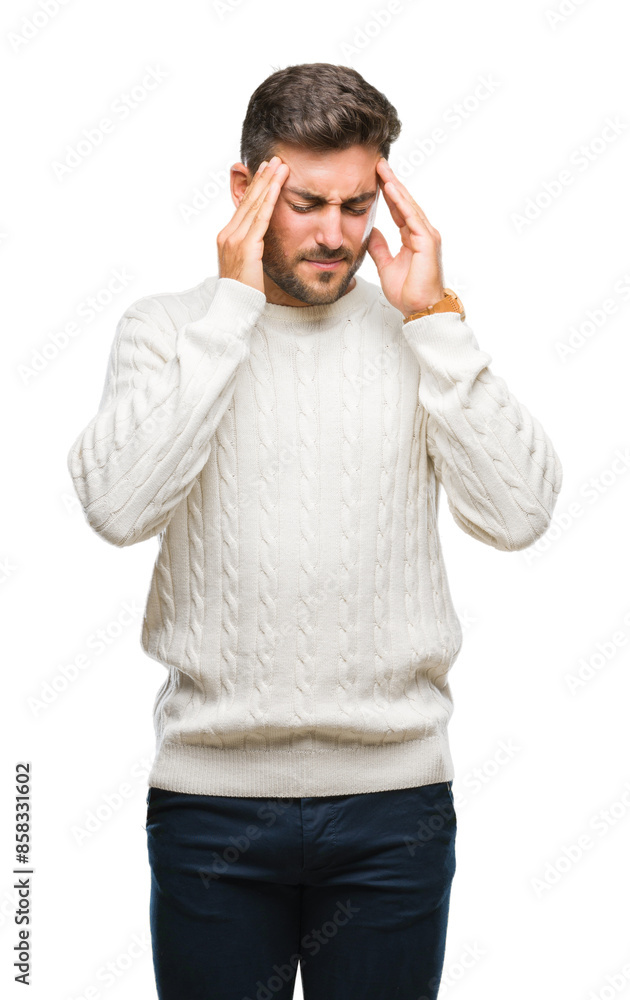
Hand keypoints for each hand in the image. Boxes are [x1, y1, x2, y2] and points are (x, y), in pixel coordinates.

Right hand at [217, 155, 288, 294]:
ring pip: (254, 204)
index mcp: (226, 237)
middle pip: (248, 200)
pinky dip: (270, 198)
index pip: (243, 207)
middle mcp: (228, 234)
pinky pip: (261, 217)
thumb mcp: (246, 267)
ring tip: (279, 165)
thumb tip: (260, 244)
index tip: (265, 172)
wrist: (233, 309)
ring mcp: (235, 239)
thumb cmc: (242, 294)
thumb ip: (252, 251)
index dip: (255, 188)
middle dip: (262, 178)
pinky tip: (278, 185)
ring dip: (268, 182)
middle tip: (274, 159)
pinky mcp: (246, 246)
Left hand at [367, 158, 444, 318]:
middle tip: (377, 163)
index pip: (398, 209)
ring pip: (408, 205)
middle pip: (404, 202)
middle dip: (391, 182)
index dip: (387, 193)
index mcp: (412, 237)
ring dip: (395, 186)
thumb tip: (370, 232)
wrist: (420, 309)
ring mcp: (426, 235)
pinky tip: (391, 188)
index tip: (374, 177)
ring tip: (382, 169)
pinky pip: (412, 217)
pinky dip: (401, 202)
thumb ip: (379, 247)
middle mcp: (421, 233)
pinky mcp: (427, 241)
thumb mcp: (385, 266)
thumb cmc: (408, 292)